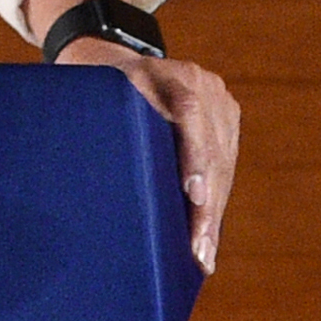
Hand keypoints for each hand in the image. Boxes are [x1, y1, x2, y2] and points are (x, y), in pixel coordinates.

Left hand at [64, 41, 238, 275]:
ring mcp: (220, 100)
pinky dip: (216, 200)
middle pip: (212, 148)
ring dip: (213, 213)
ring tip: (203, 255)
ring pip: (223, 163)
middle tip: (198, 250)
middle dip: (206, 205)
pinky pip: (226, 164)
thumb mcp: (93, 100)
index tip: (193, 194)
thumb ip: (105, 128)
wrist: (116, 65)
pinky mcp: (227, 118)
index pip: (188, 112)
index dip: (194, 155)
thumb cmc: (97, 94)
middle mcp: (202, 83)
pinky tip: (209, 236)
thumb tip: (98, 186)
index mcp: (167, 72)